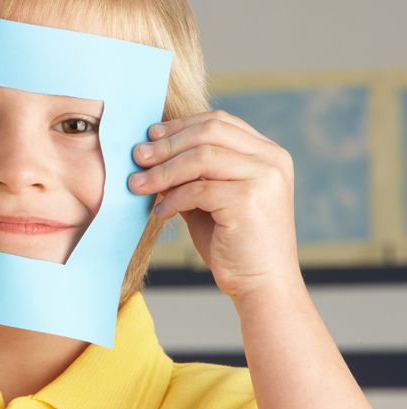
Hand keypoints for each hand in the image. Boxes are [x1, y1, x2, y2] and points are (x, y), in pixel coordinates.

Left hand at [128, 110, 299, 298]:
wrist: (262, 286)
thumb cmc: (233, 243)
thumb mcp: (211, 200)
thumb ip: (191, 174)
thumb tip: (150, 154)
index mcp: (268, 154)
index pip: (220, 122)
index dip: (181, 126)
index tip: (150, 136)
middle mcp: (272, 160)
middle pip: (209, 132)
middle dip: (167, 144)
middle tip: (137, 156)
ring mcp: (264, 178)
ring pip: (200, 157)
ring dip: (162, 170)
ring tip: (136, 184)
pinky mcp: (249, 200)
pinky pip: (197, 189)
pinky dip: (173, 199)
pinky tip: (159, 213)